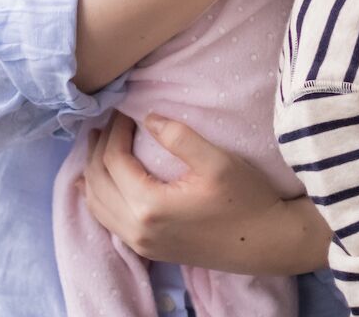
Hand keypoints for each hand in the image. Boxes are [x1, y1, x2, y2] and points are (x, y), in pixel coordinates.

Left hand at [77, 111, 320, 273]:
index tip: (123, 109)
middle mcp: (137, 229)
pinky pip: (107, 221)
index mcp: (149, 206)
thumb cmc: (247, 200)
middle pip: (97, 182)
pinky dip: (98, 196)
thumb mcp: (217, 161)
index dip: (114, 130)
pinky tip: (99, 182)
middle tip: (107, 121)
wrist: (266, 243)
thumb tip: (147, 117)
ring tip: (99, 144)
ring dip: (93, 172)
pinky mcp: (148, 250)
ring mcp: (140, 244)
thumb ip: (178, 136)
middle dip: (98, 148)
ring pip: (96, 204)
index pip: (114, 160)